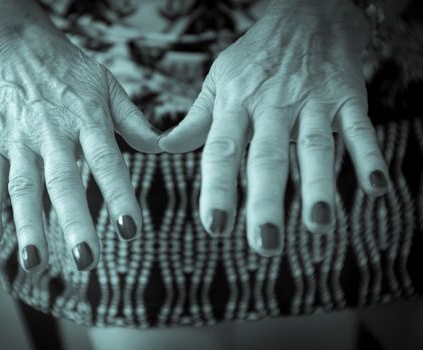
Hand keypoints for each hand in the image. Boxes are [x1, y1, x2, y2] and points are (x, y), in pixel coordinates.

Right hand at [0, 25, 159, 270]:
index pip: (106, 161)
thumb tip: (163, 148)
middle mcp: (52, 131)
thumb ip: (134, 121)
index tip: (131, 230)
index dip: (118, 195)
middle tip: (87, 259)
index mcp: (87, 117)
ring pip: (23, 185)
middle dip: (74, 221)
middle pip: (63, 180)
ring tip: (36, 262)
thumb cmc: (69, 72)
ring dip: (29, 225)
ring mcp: (19, 138)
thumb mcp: (108, 86)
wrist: (16, 48)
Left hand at [158, 0, 390, 255]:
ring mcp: (312, 101)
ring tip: (318, 224)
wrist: (306, 14)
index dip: (217, 188)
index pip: (222, 151)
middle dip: (265, 201)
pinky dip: (368, 156)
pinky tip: (375, 188)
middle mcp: (272, 105)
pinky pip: (359, 128)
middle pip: (268, 157)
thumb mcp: (219, 80)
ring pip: (314, 146)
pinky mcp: (347, 96)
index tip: (215, 227)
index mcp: (236, 104)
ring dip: (317, 185)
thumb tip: (163, 146)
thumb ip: (196, 119)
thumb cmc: (255, 56)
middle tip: (264, 243)